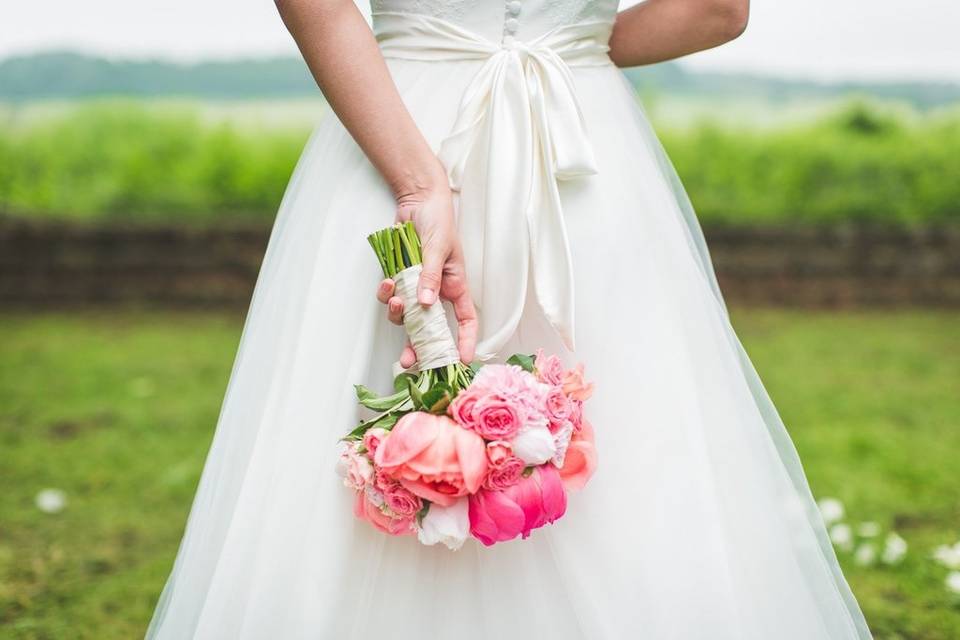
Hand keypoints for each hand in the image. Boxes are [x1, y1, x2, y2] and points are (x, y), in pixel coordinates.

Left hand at [376, 184, 476, 366]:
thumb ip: (431, 276)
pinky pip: (390, 295)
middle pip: (429, 328)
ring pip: (406, 315)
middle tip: (408, 362)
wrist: (417, 201)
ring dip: (398, 314)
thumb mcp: (439, 248)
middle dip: (419, 346)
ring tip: (395, 302)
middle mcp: (436, 291)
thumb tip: (426, 304)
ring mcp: (416, 286)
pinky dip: (386, 293)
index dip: (465, 342)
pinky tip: (387, 282)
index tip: (461, 360)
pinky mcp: (399, 278)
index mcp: (454, 287)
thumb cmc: (438, 221)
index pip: (465, 321)